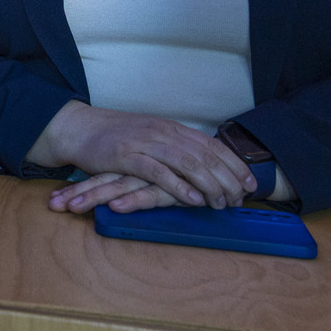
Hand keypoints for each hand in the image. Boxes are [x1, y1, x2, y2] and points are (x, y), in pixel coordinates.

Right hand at [27, 101, 253, 209]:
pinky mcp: (127, 156)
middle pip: (204, 154)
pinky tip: (193, 199)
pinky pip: (159, 172)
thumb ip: (174, 149)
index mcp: (171, 127)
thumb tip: (202, 167)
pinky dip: (179, 186)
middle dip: (227, 178)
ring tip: (221, 203)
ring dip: (209, 184)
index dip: (234, 164)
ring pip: (187, 162)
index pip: (211, 144)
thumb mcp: (151, 138)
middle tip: (239, 200)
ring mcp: (145, 143)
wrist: (79, 128)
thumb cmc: (116, 138)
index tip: (250, 184)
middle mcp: (162, 132)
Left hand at [48, 172, 179, 213]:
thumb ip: (134, 187)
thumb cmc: (182, 175)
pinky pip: (149, 195)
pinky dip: (132, 201)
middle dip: (77, 194)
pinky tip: (115, 207)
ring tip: (71, 207)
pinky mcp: (172, 188)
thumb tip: (108, 198)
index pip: (99, 177)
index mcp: (132, 167)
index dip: (77, 188)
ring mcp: (153, 177)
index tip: (53, 201)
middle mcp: (139, 170)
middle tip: (53, 205)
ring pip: (118, 187)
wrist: (214, 164)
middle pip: (102, 181)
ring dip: (93, 197)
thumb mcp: (153, 181)